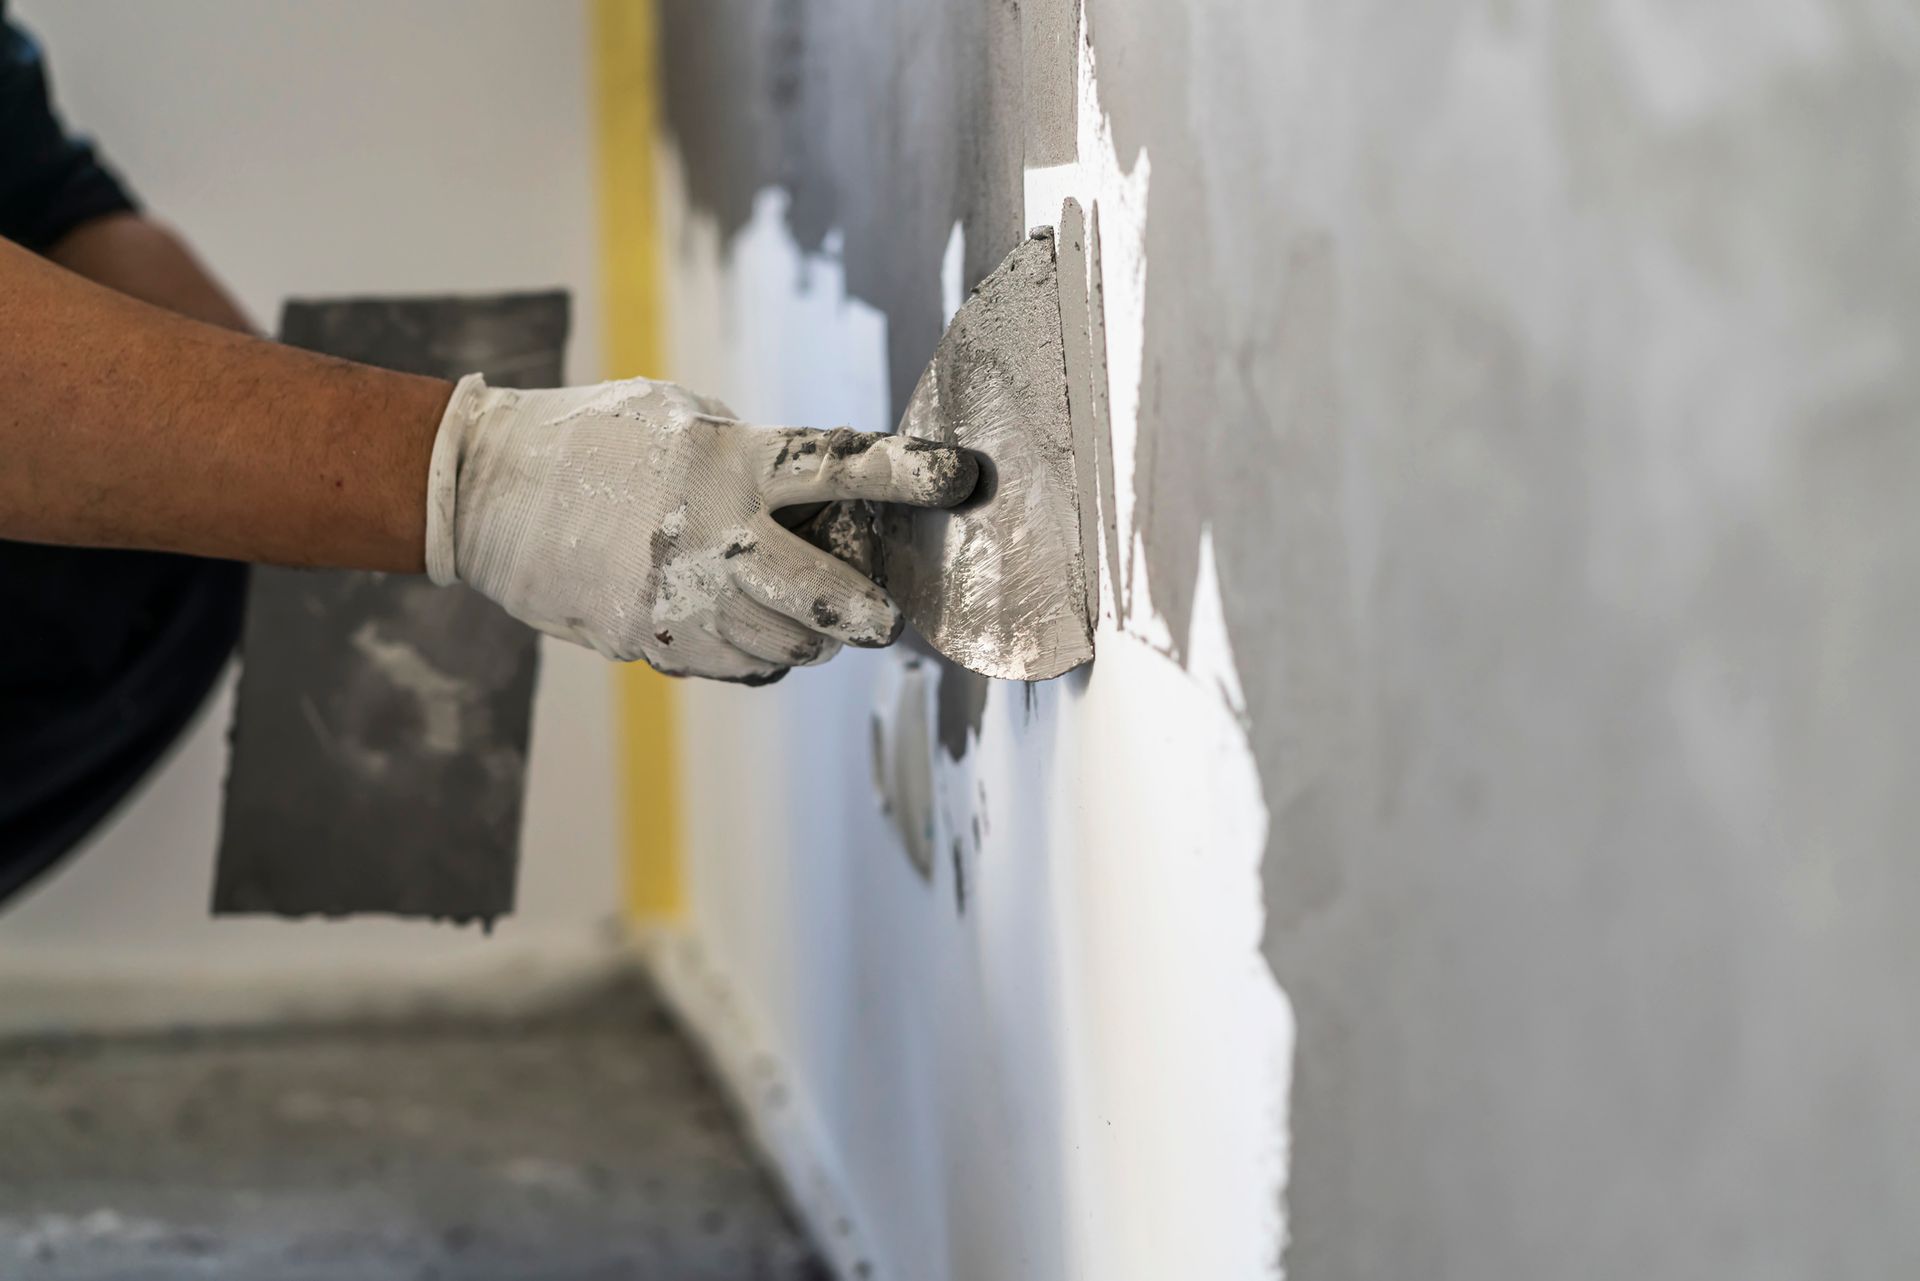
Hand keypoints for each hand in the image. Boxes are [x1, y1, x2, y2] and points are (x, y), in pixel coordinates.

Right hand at [424, 374, 976, 682]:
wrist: (486, 492)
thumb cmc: (592, 438)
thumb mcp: (680, 418)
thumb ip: (749, 453)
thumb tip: (812, 496)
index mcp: (729, 464)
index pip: (842, 468)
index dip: (910, 473)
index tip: (964, 479)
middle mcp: (715, 536)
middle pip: (826, 598)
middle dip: (870, 618)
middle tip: (887, 619)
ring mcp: (681, 597)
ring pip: (783, 644)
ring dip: (809, 638)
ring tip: (809, 620)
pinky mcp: (650, 639)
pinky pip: (733, 664)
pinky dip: (753, 652)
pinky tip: (742, 626)